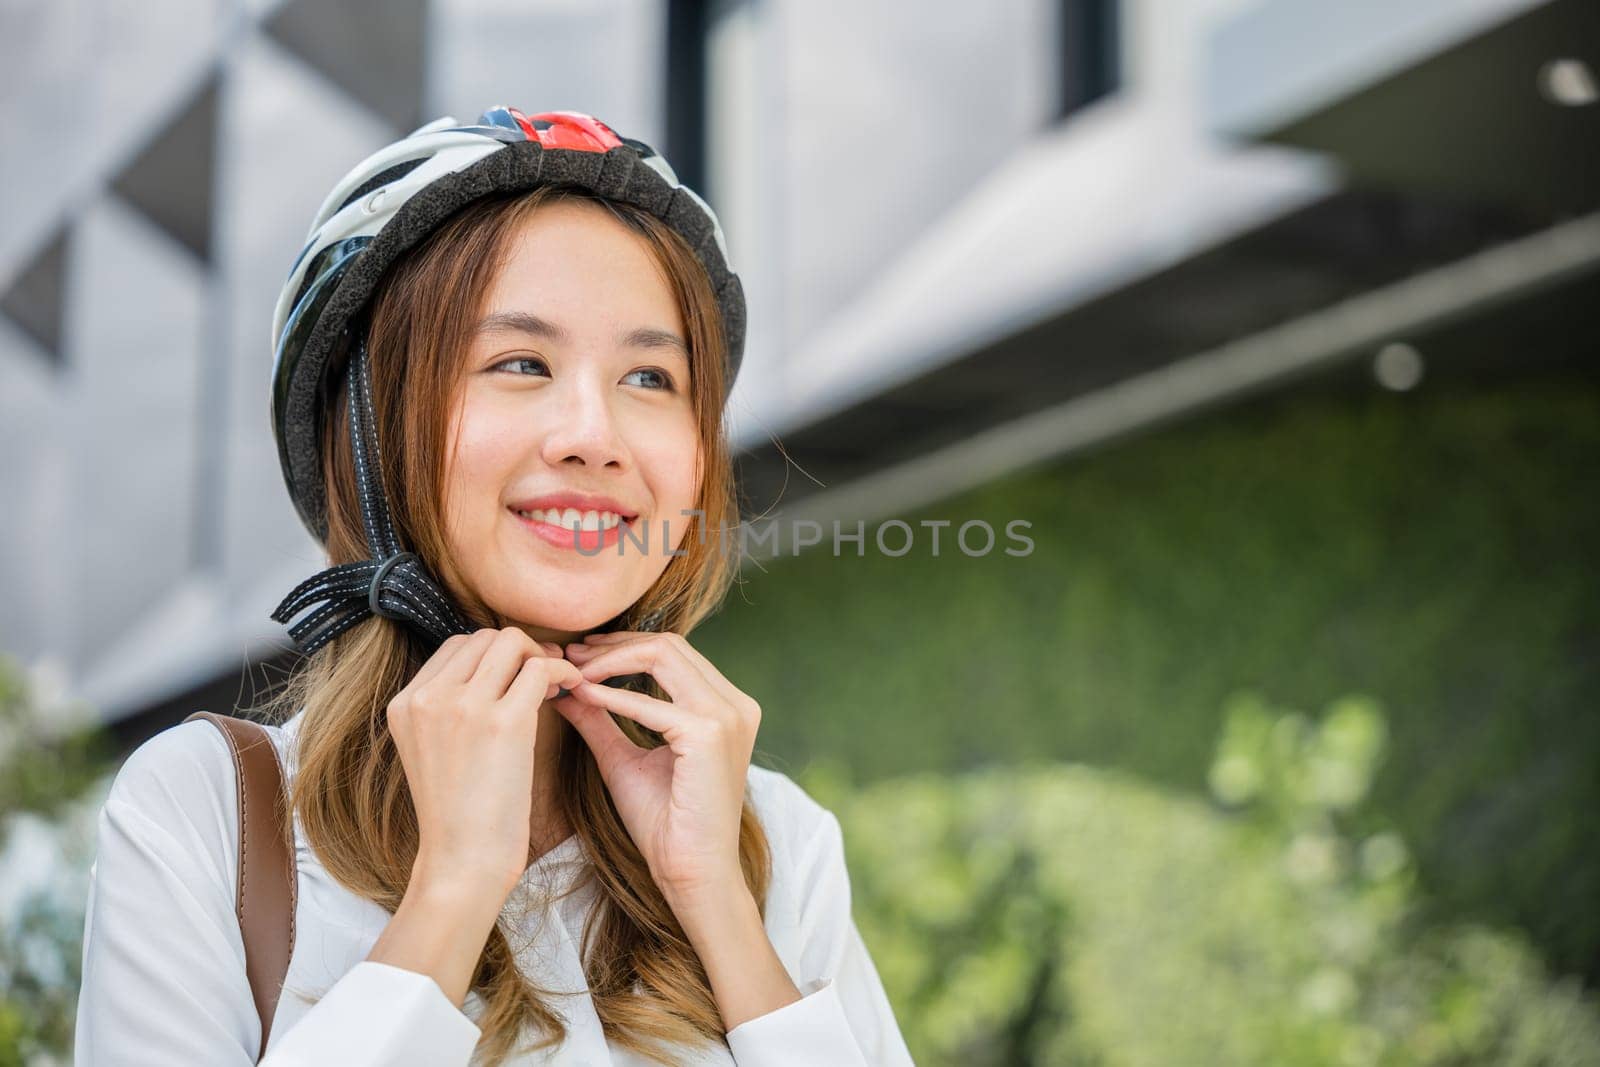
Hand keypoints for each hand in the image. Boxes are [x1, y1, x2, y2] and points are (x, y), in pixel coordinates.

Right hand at [386, 627, 583, 897]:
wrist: (463, 859)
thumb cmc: (459, 812)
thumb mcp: (431, 750)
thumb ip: (446, 708)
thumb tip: (497, 669)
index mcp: (405, 703)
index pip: (455, 646)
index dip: (493, 654)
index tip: (517, 673)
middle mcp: (428, 698)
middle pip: (484, 638)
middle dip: (520, 649)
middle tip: (544, 674)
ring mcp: (463, 707)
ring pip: (512, 644)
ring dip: (541, 656)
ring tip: (557, 682)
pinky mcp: (502, 722)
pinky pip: (540, 669)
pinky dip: (562, 672)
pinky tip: (571, 689)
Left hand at [555, 630, 761, 902]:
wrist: (691, 873)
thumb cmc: (665, 824)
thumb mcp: (624, 759)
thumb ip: (600, 720)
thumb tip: (564, 688)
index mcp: (726, 706)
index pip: (672, 652)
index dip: (623, 646)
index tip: (580, 654)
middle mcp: (735, 705)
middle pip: (669, 645)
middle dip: (614, 646)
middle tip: (570, 654)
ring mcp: (727, 717)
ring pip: (664, 656)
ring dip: (611, 661)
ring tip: (574, 671)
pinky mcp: (709, 734)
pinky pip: (651, 703)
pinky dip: (613, 696)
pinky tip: (583, 697)